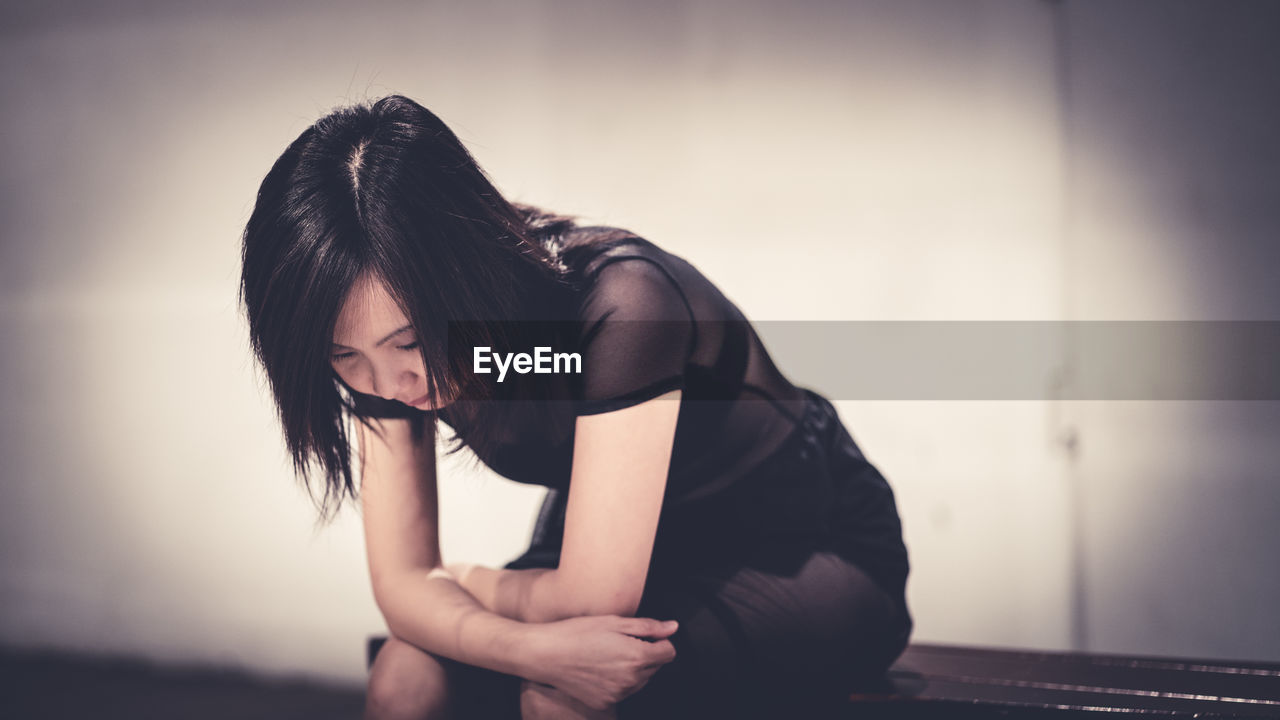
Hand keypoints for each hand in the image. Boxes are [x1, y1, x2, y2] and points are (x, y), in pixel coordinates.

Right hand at [524, 615, 678, 710]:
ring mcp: (618, 694)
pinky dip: (618, 681)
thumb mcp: (614, 622)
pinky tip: (600, 668)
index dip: (659, 641)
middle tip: (619, 642)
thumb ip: (648, 627)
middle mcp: (631, 681)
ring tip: (607, 654)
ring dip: (633, 668)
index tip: (642, 635)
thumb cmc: (578, 633)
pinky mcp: (605, 703)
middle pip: (655, 667)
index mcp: (636, 657)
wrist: (546, 654)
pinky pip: (623, 691)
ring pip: (640, 681)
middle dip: (645, 654)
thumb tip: (672, 627)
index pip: (669, 652)